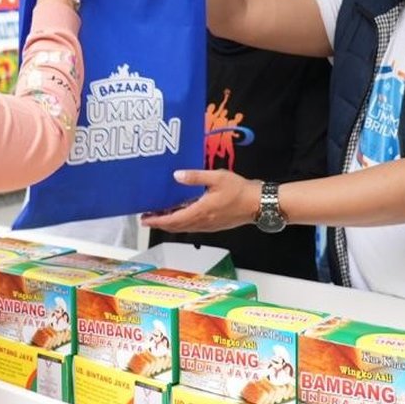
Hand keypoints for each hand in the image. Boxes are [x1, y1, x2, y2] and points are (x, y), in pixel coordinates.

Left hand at [140, 170, 261, 232]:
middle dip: (160, 224)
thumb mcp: (217, 178)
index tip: (145, 220)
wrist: (258, 204)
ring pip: (184, 228)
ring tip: (160, 216)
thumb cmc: (240, 191)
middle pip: (176, 227)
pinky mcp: (214, 225)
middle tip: (147, 218)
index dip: (157, 221)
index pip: (173, 220)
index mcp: (200, 212)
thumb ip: (195, 176)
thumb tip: (176, 175)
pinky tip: (180, 214)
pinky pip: (193, 226)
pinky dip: (182, 222)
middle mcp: (202, 222)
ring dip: (170, 224)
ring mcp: (208, 226)